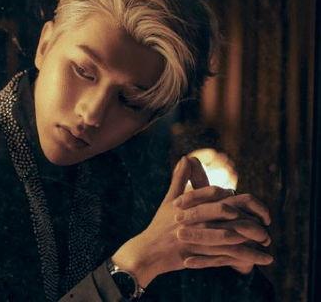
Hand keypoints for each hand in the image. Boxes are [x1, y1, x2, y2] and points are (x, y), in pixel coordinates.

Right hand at [111, 156, 272, 286]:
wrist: (148, 251)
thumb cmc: (159, 225)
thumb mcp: (169, 200)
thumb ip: (180, 178)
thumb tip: (186, 157)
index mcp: (191, 203)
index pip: (220, 194)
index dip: (239, 198)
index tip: (252, 205)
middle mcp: (195, 217)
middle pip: (230, 212)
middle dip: (252, 216)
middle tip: (267, 222)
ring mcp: (197, 236)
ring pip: (232, 234)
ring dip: (253, 238)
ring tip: (267, 241)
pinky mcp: (199, 255)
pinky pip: (228, 256)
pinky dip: (248, 257)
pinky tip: (261, 259)